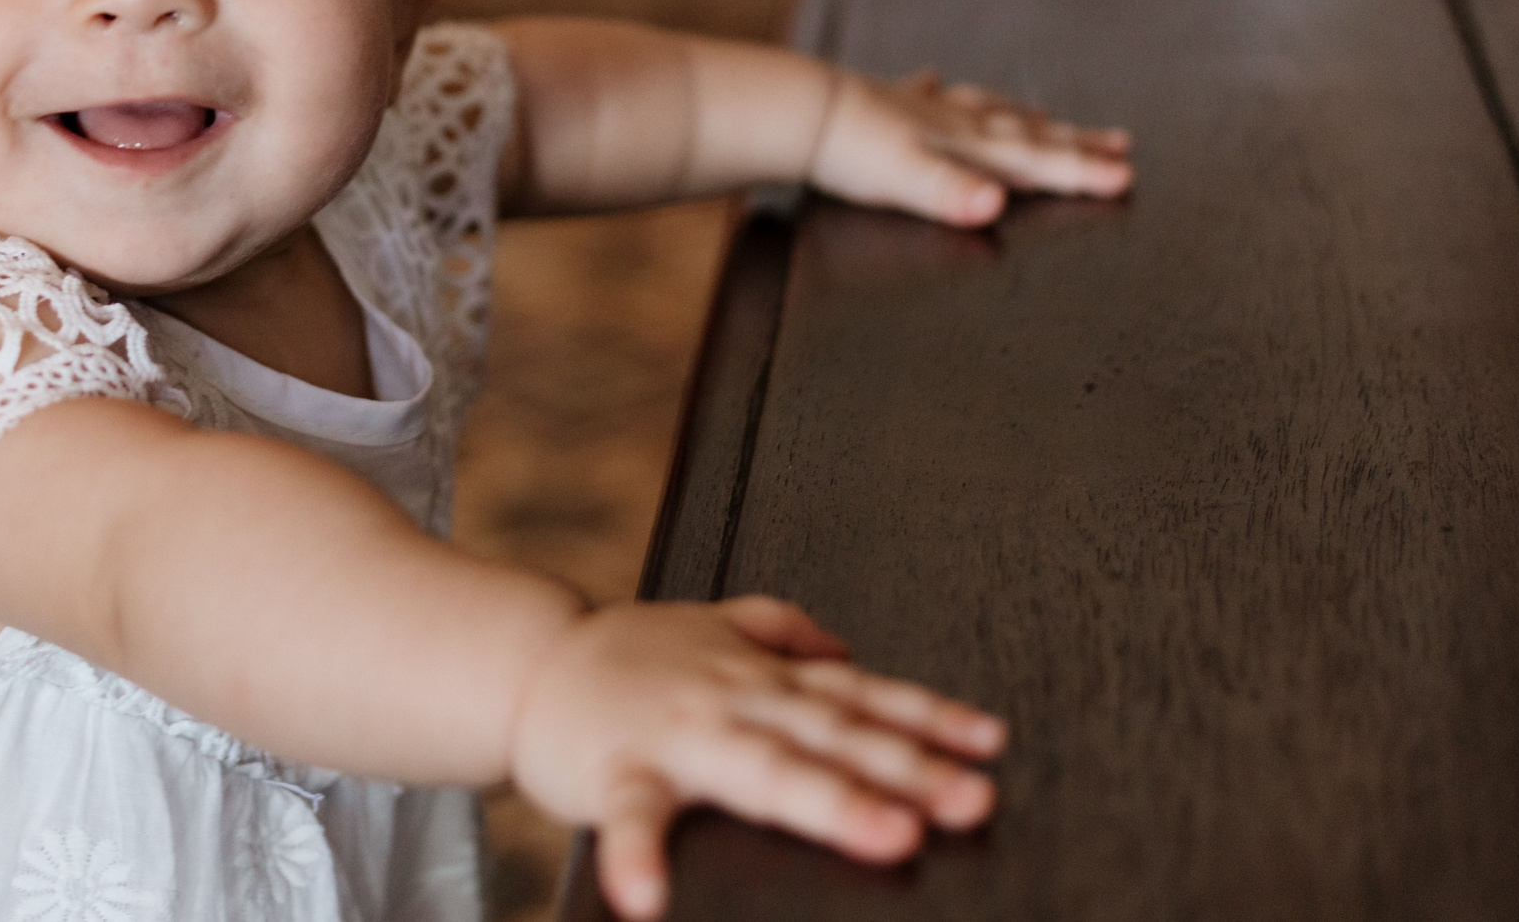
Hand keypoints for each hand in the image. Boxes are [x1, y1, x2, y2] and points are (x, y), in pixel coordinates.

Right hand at [507, 597, 1005, 919]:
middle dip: (907, 767)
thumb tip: (843, 647)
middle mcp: (734, 698)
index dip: (929, 718)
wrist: (527, 658)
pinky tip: (650, 898)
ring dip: (826, 800)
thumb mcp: (711, 624)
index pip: (860, 695)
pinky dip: (639, 856)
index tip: (991, 744)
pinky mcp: (616, 770)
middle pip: (834, 734)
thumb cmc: (625, 656)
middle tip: (971, 800)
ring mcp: (678, 733)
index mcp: (760, 676)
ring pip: (763, 768)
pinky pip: (633, 815)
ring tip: (886, 836)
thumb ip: (779, 629)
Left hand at [811, 69, 1131, 226]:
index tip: (1127, 177)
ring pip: (985, 109)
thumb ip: (952, 195)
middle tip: (1120, 143)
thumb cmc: (850, 152)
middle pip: (1025, 131)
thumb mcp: (904, 180)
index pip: (1036, 160)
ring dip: (1021, 115)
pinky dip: (936, 88)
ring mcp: (920, 109)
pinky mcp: (882, 104)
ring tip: (1047, 115)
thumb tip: (996, 204)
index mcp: (965, 144)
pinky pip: (921, 93)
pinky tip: (934, 77)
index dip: (1082, 171)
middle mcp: (953, 121)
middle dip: (1074, 142)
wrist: (796, 112)